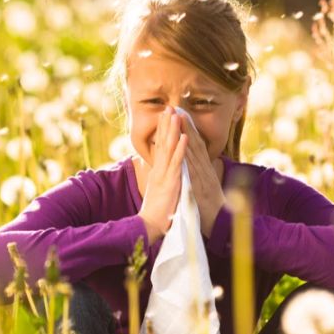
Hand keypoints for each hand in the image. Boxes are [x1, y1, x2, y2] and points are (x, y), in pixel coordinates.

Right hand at [137, 106, 188, 242]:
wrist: (149, 226)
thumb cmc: (156, 212)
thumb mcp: (159, 191)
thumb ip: (161, 179)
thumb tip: (161, 172)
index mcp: (158, 171)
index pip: (160, 146)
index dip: (163, 130)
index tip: (165, 116)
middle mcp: (159, 170)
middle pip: (162, 143)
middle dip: (166, 124)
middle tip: (169, 107)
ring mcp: (164, 175)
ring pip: (169, 148)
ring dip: (173, 130)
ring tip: (175, 114)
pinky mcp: (170, 182)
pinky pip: (177, 163)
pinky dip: (181, 149)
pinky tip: (184, 137)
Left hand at [177, 112, 226, 237]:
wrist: (221, 225)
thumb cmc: (211, 208)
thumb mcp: (206, 188)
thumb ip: (202, 175)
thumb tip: (200, 164)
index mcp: (205, 170)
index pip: (196, 146)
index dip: (188, 130)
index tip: (181, 115)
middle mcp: (205, 170)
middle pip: (195, 144)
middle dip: (186, 126)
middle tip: (177, 108)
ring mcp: (204, 177)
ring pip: (194, 152)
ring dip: (187, 134)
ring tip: (179, 119)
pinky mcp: (201, 186)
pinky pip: (193, 169)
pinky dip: (189, 156)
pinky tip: (184, 144)